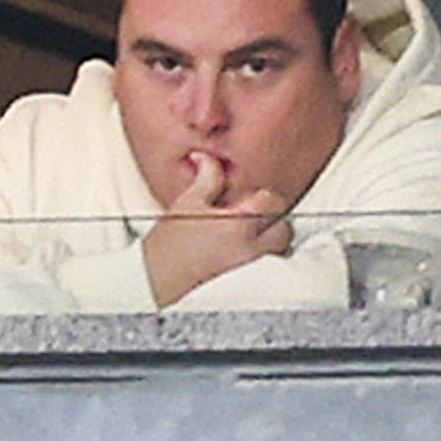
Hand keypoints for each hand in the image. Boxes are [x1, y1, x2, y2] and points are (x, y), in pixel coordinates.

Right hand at [143, 153, 293, 306]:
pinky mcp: (248, 282)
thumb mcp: (186, 204)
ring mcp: (252, 267)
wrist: (157, 281)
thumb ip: (206, 178)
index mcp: (239, 223)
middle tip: (252, 214)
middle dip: (273, 218)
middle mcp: (251, 247)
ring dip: (271, 239)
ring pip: (281, 249)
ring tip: (249, 235)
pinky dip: (264, 258)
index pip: (273, 201)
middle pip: (284, 228)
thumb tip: (207, 158)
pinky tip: (243, 253)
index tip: (251, 197)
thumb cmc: (168, 247)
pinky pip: (270, 267)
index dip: (264, 196)